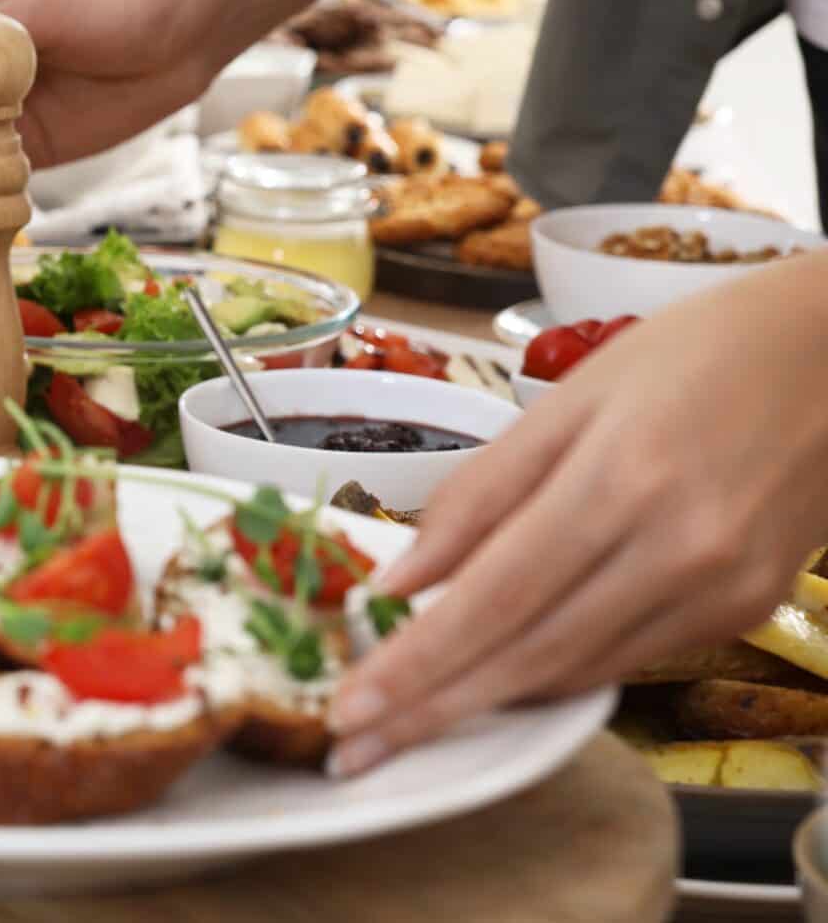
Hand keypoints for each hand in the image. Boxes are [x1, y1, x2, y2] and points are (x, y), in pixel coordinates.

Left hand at [326, 254, 827, 775]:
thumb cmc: (696, 355)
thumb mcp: (569, 398)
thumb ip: (480, 491)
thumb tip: (403, 574)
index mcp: (620, 479)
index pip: (495, 596)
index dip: (418, 660)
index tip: (352, 705)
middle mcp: (676, 548)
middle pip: (532, 651)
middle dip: (435, 707)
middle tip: (360, 745)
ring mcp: (720, 589)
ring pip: (579, 669)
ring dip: (488, 704)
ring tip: (408, 724)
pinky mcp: (746, 610)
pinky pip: (629, 659)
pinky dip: (556, 676)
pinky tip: (500, 682)